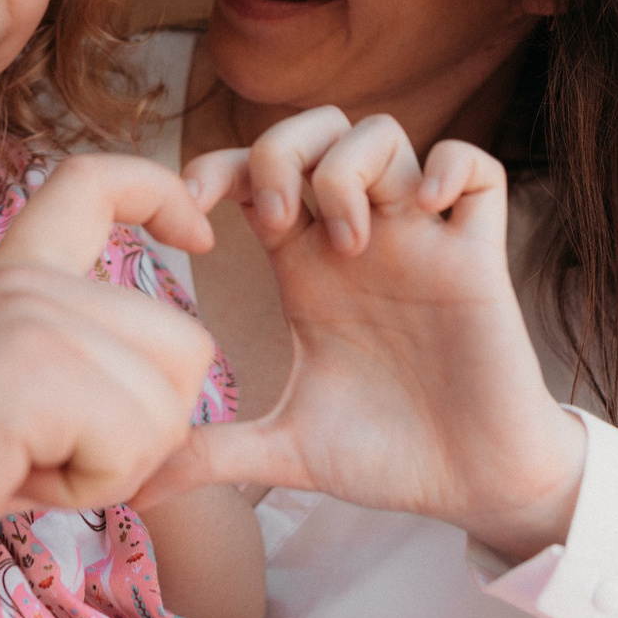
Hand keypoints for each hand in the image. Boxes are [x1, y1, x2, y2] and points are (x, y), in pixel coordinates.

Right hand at [0, 153, 220, 592]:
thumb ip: (21, 378)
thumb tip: (105, 412)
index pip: (93, 185)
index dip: (160, 196)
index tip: (197, 236)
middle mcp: (15, 276)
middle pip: (183, 346)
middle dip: (136, 433)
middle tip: (31, 464)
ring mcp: (26, 310)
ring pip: (169, 405)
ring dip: (104, 470)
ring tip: (0, 470)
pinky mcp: (33, 364)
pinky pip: (137, 447)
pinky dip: (84, 492)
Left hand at [154, 109, 584, 562]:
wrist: (472, 487)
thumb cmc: (386, 458)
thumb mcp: (286, 451)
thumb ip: (212, 455)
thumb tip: (138, 489)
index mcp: (305, 267)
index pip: (253, 170)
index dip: (215, 169)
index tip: (194, 226)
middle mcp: (359, 238)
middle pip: (316, 128)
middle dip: (280, 151)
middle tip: (273, 217)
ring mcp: (421, 242)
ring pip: (385, 135)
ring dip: (351, 169)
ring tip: (349, 243)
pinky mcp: (480, 259)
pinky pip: (478, 170)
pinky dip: (449, 169)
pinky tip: (425, 213)